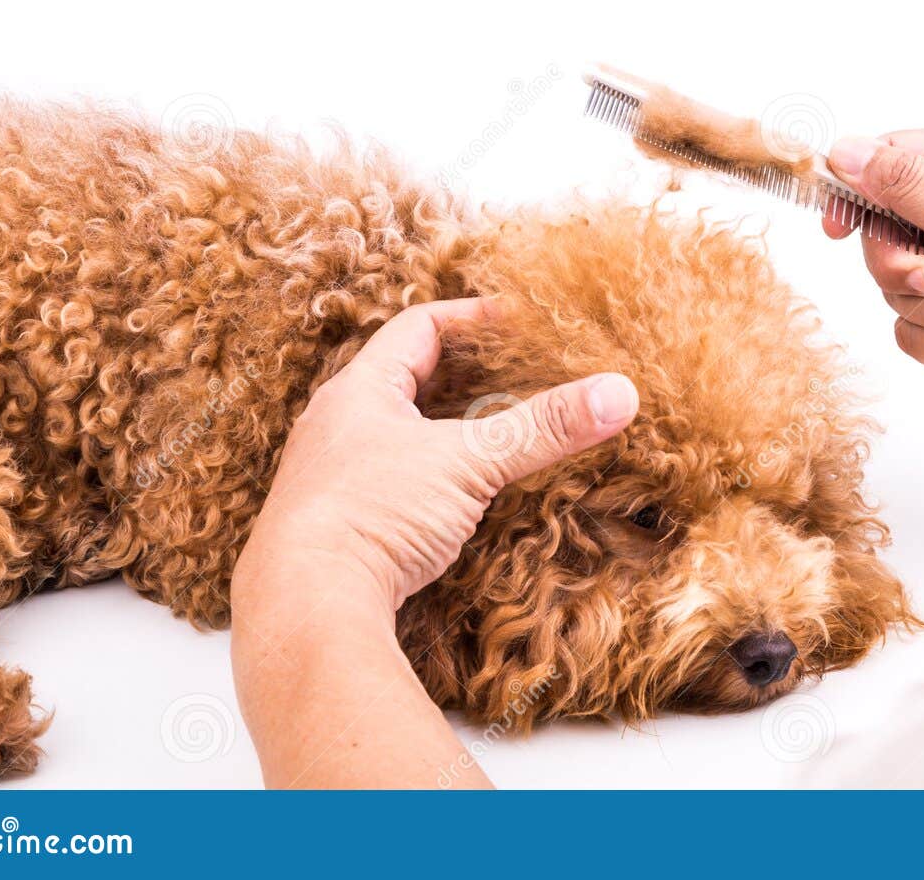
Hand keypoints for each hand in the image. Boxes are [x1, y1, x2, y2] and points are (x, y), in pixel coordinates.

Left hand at [231, 297, 637, 787]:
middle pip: (405, 380)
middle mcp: (333, 427)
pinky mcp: (333, 529)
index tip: (516, 319)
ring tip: (489, 433)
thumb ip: (543, 428)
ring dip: (440, 431)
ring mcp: (328, 479)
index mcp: (358, 391)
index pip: (418, 328)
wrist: (303, 606)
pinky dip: (425, 479)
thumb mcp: (468, 463)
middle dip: (461, 375)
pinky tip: (452, 500)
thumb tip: (620, 392)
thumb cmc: (372, 517)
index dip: (471, 318)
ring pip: (393, 435)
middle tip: (513, 373)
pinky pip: (385, 485)